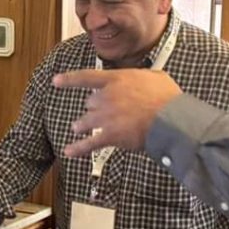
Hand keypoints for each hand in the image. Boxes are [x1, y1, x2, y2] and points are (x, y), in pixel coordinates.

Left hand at [51, 69, 181, 157]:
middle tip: (97, 113)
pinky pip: (89, 144)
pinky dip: (78, 149)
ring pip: (85, 122)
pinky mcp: (109, 135)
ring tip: (79, 128)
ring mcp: (106, 117)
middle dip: (93, 109)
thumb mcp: (155, 77)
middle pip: (89, 104)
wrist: (171, 119)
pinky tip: (69, 152)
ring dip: (82, 125)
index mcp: (116, 80)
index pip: (86, 77)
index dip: (69, 79)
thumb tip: (143, 79)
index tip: (56, 81)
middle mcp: (107, 97)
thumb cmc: (167, 98)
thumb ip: (142, 77)